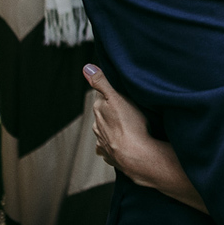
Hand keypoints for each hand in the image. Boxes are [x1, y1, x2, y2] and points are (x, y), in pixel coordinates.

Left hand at [84, 64, 156, 183]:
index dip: (112, 96)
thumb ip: (102, 83)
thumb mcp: (116, 97)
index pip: (101, 99)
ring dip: (113, 130)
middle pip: (102, 116)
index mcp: (98, 111)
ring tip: (127, 128)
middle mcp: (97, 127)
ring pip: (105, 133)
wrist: (136, 155)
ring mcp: (103, 143)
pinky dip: (114, 146)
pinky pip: (110, 149)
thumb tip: (87, 68)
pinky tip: (122, 144)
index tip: (122, 96)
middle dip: (111, 114)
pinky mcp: (110, 156)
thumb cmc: (130, 125)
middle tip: (127, 111)